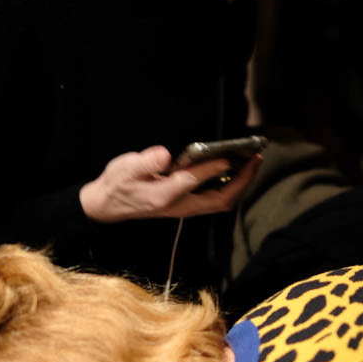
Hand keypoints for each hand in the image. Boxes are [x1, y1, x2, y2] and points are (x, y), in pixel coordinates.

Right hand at [79, 144, 260, 222]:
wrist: (107, 205)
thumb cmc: (117, 184)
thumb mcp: (126, 168)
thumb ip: (146, 162)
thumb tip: (165, 155)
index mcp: (164, 195)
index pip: (195, 180)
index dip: (214, 167)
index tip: (229, 153)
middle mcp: (179, 206)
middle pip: (220, 199)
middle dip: (242, 180)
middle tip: (255, 158)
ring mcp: (184, 208)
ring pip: (220, 202)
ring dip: (239, 184)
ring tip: (250, 163)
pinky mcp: (185, 206)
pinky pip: (215, 199)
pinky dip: (229, 186)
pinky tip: (234, 171)